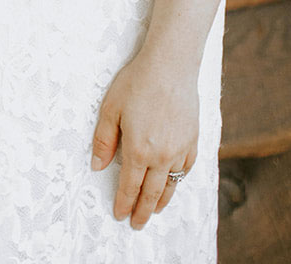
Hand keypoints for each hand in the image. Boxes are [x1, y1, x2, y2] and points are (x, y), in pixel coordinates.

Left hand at [91, 49, 198, 228]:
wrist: (170, 66)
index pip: (130, 187)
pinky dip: (179, 181)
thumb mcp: (110, 108)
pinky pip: (186, 169)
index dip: (123, 203)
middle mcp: (161, 156)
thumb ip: (103, 141)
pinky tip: (173, 183)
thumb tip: (97, 166)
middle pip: (151, 193)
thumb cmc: (136, 83)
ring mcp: (180, 150)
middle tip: (136, 224)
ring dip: (161, 201)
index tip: (119, 215)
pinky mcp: (193, 141)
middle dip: (142, 212)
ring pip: (171, 185)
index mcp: (138, 150)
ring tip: (154, 211)